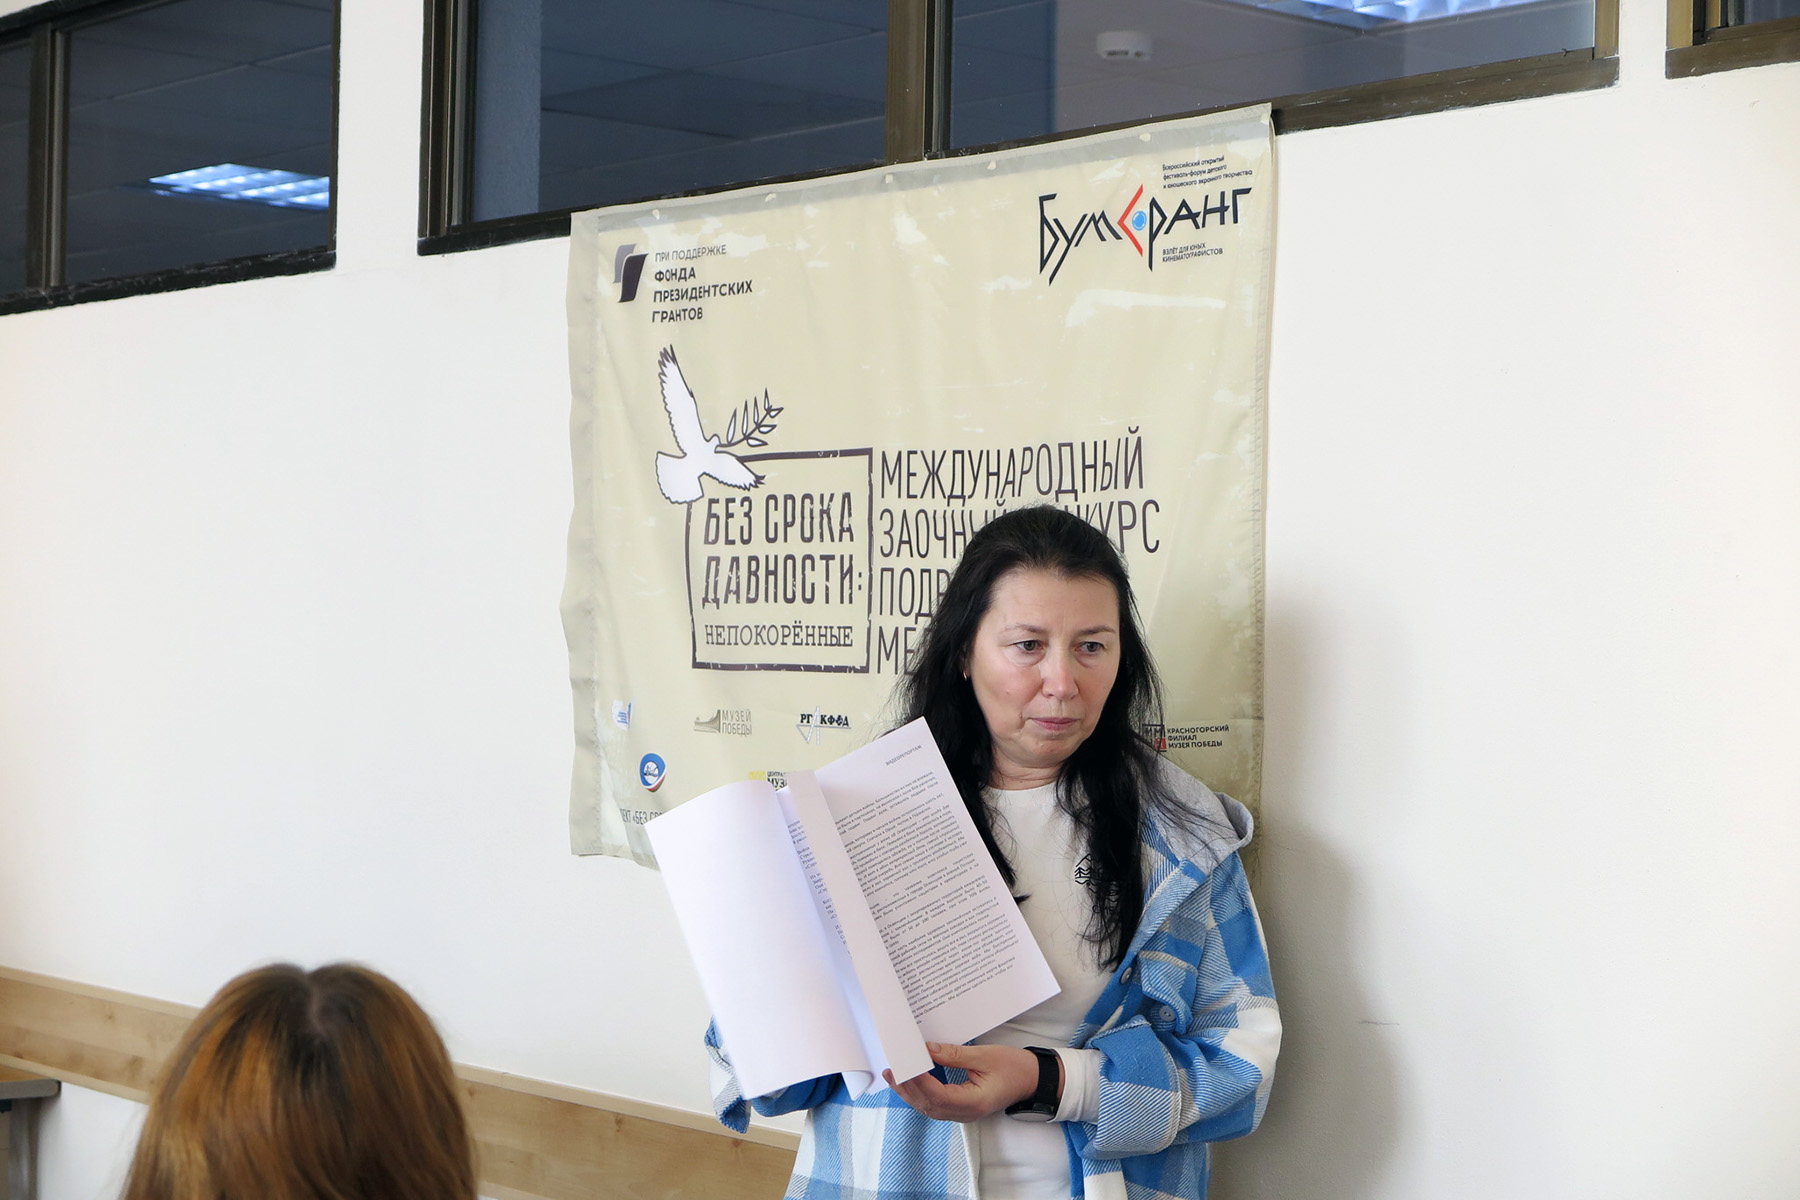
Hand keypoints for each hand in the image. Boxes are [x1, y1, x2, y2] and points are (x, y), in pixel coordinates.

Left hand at [884, 1043, 1043, 1123]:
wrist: (1033, 1080)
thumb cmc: (1014, 1068)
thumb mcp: (985, 1056)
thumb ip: (954, 1055)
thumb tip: (927, 1050)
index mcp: (973, 1102)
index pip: (937, 1095)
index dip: (919, 1081)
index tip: (905, 1063)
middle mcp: (965, 1113)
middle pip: (928, 1105)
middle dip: (907, 1087)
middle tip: (892, 1068)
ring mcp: (963, 1113)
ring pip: (929, 1107)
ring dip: (910, 1092)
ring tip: (894, 1074)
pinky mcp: (961, 1107)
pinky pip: (935, 1104)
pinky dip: (920, 1093)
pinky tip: (912, 1080)